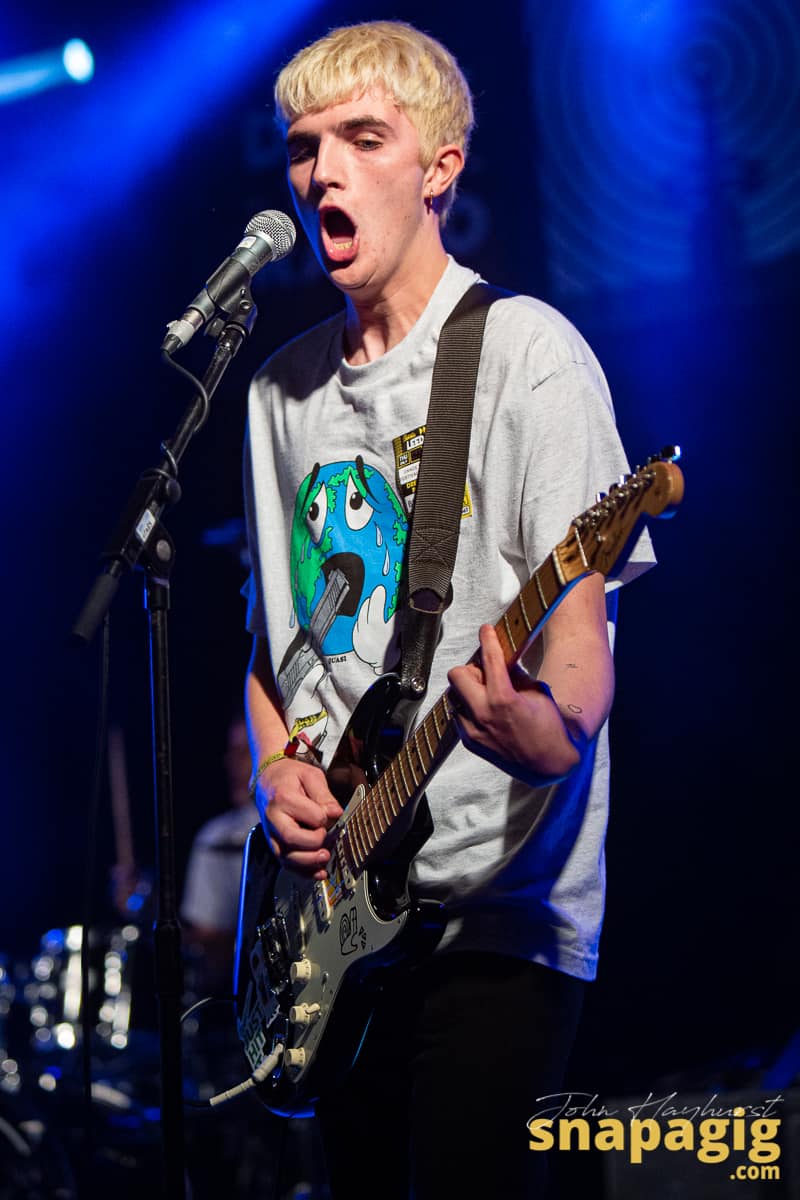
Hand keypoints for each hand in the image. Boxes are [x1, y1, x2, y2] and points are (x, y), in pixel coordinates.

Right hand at [255, 757, 342, 878]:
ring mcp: (271, 833)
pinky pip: (285, 863)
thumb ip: (324, 795)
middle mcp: (273, 818)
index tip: (329, 814)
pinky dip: (303, 871)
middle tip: (327, 838)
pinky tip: (318, 871)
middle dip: (315, 842)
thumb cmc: (289, 777)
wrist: (268, 780)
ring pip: (287, 856)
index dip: (324, 818)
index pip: (310, 815)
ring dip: (309, 862)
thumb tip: (336, 813)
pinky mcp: (274, 843)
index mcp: (283, 797)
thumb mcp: (310, 776)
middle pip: (292, 838)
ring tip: (324, 857)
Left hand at [447, 625, 583, 786]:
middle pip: (456, 675)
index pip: (488, 659)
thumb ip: (515, 674)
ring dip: (468, 690)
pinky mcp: (470, 742)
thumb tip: (502, 660)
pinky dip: (468, 708)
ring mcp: (474, 731)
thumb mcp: (537, 692)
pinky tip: (485, 711)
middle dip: (470, 669)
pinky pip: (458, 715)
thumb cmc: (549, 728)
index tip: (486, 631)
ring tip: (487, 695)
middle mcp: (484, 715)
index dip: (487, 639)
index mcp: (503, 699)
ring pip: (454, 696)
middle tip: (485, 673)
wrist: (549, 764)